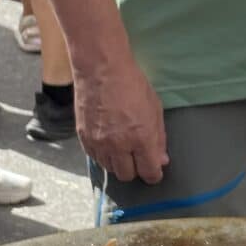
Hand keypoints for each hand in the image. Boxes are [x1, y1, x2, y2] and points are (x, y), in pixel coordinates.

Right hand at [75, 51, 168, 185]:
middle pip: (127, 176)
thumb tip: (161, 160)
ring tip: (122, 148)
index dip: (154, 175)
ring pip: (110, 169)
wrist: (101, 69)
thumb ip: (159, 138)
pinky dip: (103, 155)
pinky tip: (108, 142)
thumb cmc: (132, 84)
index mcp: (141, 138)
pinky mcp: (84, 138)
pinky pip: (95, 158)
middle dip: (135, 170)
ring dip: (118, 163)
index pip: (149, 172)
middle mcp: (119, 145)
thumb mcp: (155, 108)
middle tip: (138, 158)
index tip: (154, 172)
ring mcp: (99, 143)